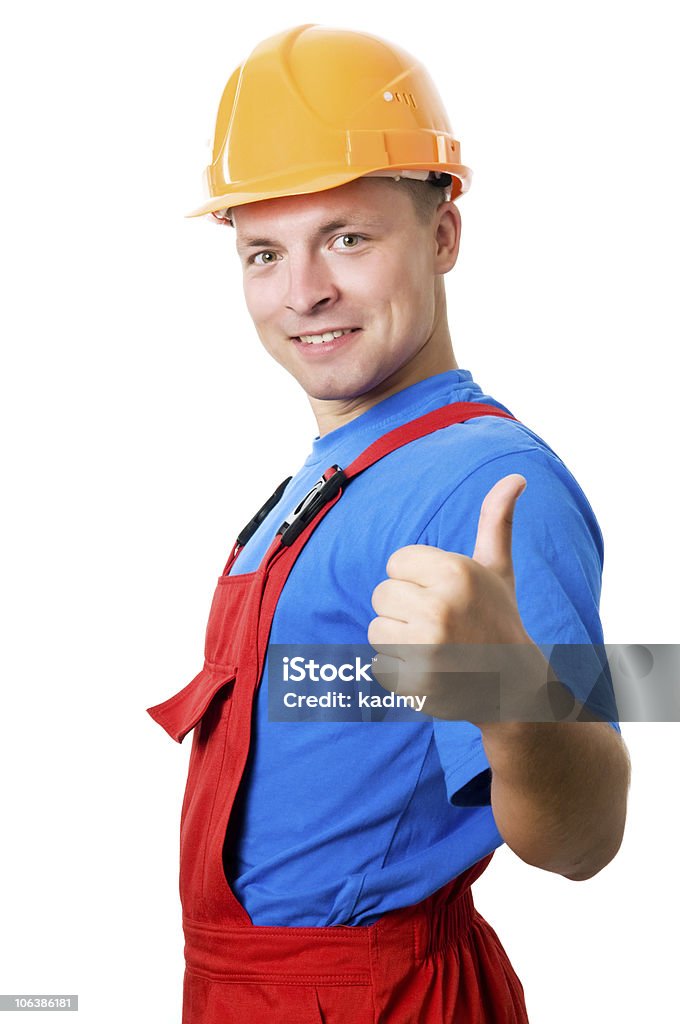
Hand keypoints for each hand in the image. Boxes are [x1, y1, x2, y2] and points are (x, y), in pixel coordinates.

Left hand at [368, 474, 549, 721]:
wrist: (514, 686)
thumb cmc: (498, 618)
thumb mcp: (498, 568)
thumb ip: (496, 521)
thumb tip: (515, 477)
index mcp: (455, 572)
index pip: (396, 562)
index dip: (416, 579)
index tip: (444, 596)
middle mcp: (441, 607)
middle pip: (381, 595)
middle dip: (404, 610)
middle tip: (440, 625)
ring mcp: (428, 648)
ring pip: (376, 631)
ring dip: (399, 642)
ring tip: (435, 647)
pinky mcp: (417, 682)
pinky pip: (380, 666)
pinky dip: (400, 672)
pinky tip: (431, 672)